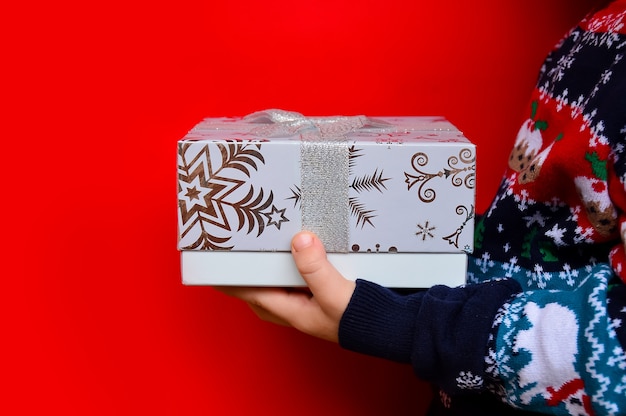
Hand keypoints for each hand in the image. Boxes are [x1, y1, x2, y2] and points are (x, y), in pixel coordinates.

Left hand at [215, 231, 355, 342]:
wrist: (390, 328)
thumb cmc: (360, 319)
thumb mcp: (335, 293)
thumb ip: (315, 268)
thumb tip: (299, 239)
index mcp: (293, 311)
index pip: (252, 293)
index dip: (232, 282)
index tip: (213, 268)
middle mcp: (298, 310)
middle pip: (262, 294)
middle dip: (246, 280)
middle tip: (235, 258)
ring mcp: (311, 305)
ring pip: (280, 289)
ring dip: (269, 273)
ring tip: (262, 253)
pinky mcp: (325, 297)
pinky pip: (299, 283)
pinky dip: (292, 270)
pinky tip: (298, 256)